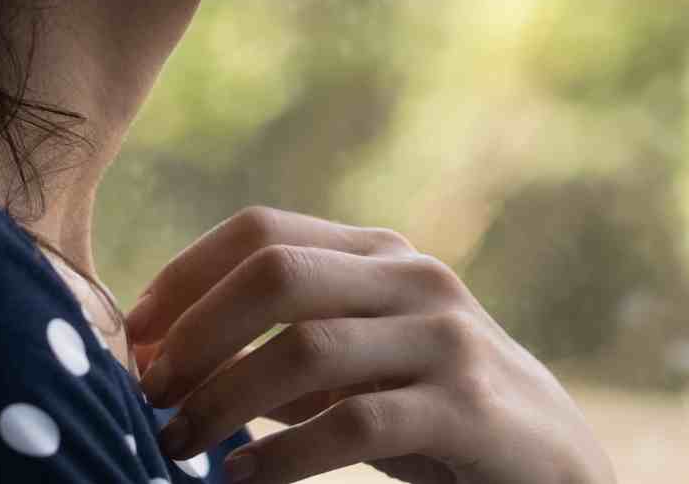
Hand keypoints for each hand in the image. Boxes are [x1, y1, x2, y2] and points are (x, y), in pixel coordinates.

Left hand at [126, 205, 615, 483]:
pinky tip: (242, 481)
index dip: (184, 277)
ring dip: (223, 402)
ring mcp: (446, 339)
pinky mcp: (468, 409)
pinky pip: (354, 423)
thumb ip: (280, 356)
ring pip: (307, 349)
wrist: (555, 469)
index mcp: (380, 254)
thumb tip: (162, 359)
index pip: (261, 230)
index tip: (133, 339)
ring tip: (175, 447)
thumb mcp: (357, 371)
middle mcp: (414, 279)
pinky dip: (282, 456)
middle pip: (276, 273)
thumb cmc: (435, 420)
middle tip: (146, 394)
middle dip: (195, 335)